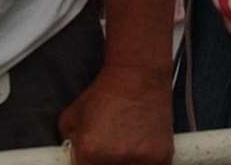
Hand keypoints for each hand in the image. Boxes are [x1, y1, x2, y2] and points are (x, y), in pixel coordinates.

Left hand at [58, 63, 174, 163]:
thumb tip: (71, 159)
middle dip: (105, 163)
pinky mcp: (161, 157)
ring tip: (127, 148)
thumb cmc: (105, 92)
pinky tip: (141, 151)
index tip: (91, 160)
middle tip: (108, 153)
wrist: (138, 74)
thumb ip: (69, 144)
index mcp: (89, 152)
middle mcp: (114, 159)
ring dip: (126, 163)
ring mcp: (140, 160)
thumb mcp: (70, 117)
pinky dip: (145, 163)